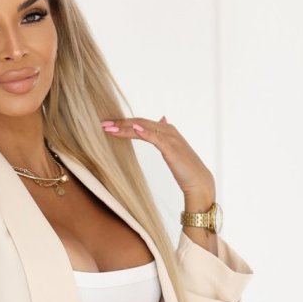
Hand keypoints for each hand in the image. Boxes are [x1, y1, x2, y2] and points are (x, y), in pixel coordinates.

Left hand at [99, 115, 215, 204]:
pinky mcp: (171, 148)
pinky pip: (155, 137)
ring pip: (144, 127)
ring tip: (110, 128)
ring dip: (125, 127)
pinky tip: (133, 129)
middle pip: (139, 122)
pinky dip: (144, 132)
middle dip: (120, 123)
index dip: (124, 123)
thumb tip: (161, 120)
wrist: (199, 181)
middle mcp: (168, 130)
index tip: (108, 125)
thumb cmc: (185, 169)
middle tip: (103, 124)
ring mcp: (170, 138)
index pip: (141, 123)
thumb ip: (164, 136)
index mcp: (166, 130)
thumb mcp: (173, 149)